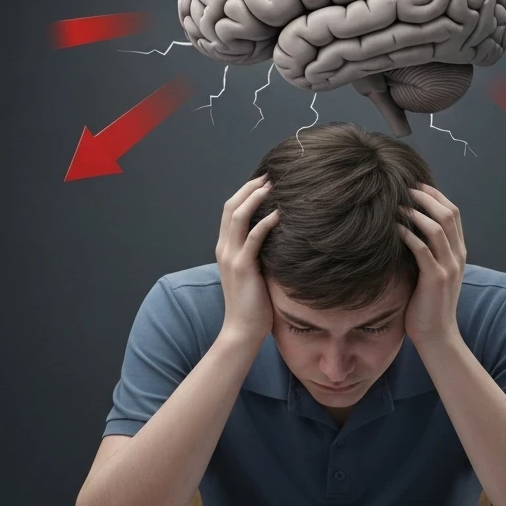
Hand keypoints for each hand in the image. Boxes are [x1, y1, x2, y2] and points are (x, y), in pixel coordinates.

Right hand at [216, 174, 278, 345]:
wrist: (242, 330)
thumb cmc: (253, 304)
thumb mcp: (254, 272)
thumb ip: (259, 254)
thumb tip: (279, 238)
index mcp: (225, 248)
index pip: (230, 211)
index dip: (245, 193)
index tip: (264, 181)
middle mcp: (224, 248)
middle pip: (231, 206)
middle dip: (250, 188)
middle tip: (270, 175)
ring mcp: (231, 257)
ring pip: (238, 216)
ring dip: (255, 197)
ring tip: (273, 186)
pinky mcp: (242, 267)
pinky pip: (253, 238)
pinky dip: (266, 222)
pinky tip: (281, 213)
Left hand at [397, 185, 465, 344]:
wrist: (437, 335)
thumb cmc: (428, 304)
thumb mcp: (433, 273)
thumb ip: (428, 252)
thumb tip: (408, 230)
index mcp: (459, 252)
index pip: (453, 213)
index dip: (435, 196)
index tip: (416, 186)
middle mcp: (458, 255)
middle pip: (447, 214)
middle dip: (426, 197)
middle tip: (405, 189)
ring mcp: (449, 267)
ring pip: (436, 227)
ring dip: (416, 212)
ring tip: (397, 205)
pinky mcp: (435, 278)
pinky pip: (422, 248)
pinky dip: (407, 234)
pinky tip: (393, 228)